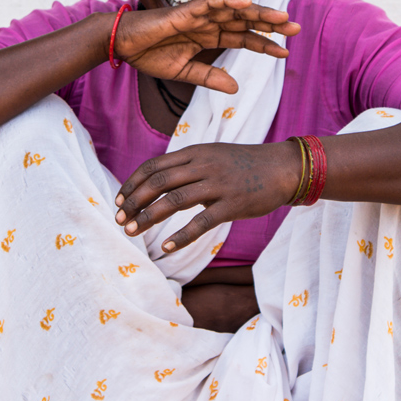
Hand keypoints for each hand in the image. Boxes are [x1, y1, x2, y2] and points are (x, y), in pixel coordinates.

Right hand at [113, 0, 299, 93]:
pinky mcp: (186, 11)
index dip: (264, 45)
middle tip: (296, 28)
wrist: (124, 45)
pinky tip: (247, 3)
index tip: (285, 54)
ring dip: (258, 12)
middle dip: (270, 25)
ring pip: (234, 10)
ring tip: (280, 17)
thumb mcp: (185, 72)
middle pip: (246, 21)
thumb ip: (210, 78)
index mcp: (209, 36)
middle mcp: (209, 23)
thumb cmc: (150, 55)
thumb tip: (235, 89)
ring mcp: (199, 15)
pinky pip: (211, 3)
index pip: (243, 38)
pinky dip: (228, 2)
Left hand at [115, 140, 301, 252]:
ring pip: (174, 200)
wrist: (282, 168)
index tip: (119, 200)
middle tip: (119, 220)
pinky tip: (166, 247)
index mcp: (195, 153)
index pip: (154, 166)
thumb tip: (159, 186)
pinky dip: (181, 236)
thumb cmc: (244, 165)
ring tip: (131, 232)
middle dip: (134, 202)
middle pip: (158, 182)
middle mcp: (203, 165)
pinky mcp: (233, 204)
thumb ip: (187, 168)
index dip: (133, 183)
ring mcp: (218, 184)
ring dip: (148, 217)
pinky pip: (202, 222)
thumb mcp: (212, 156)